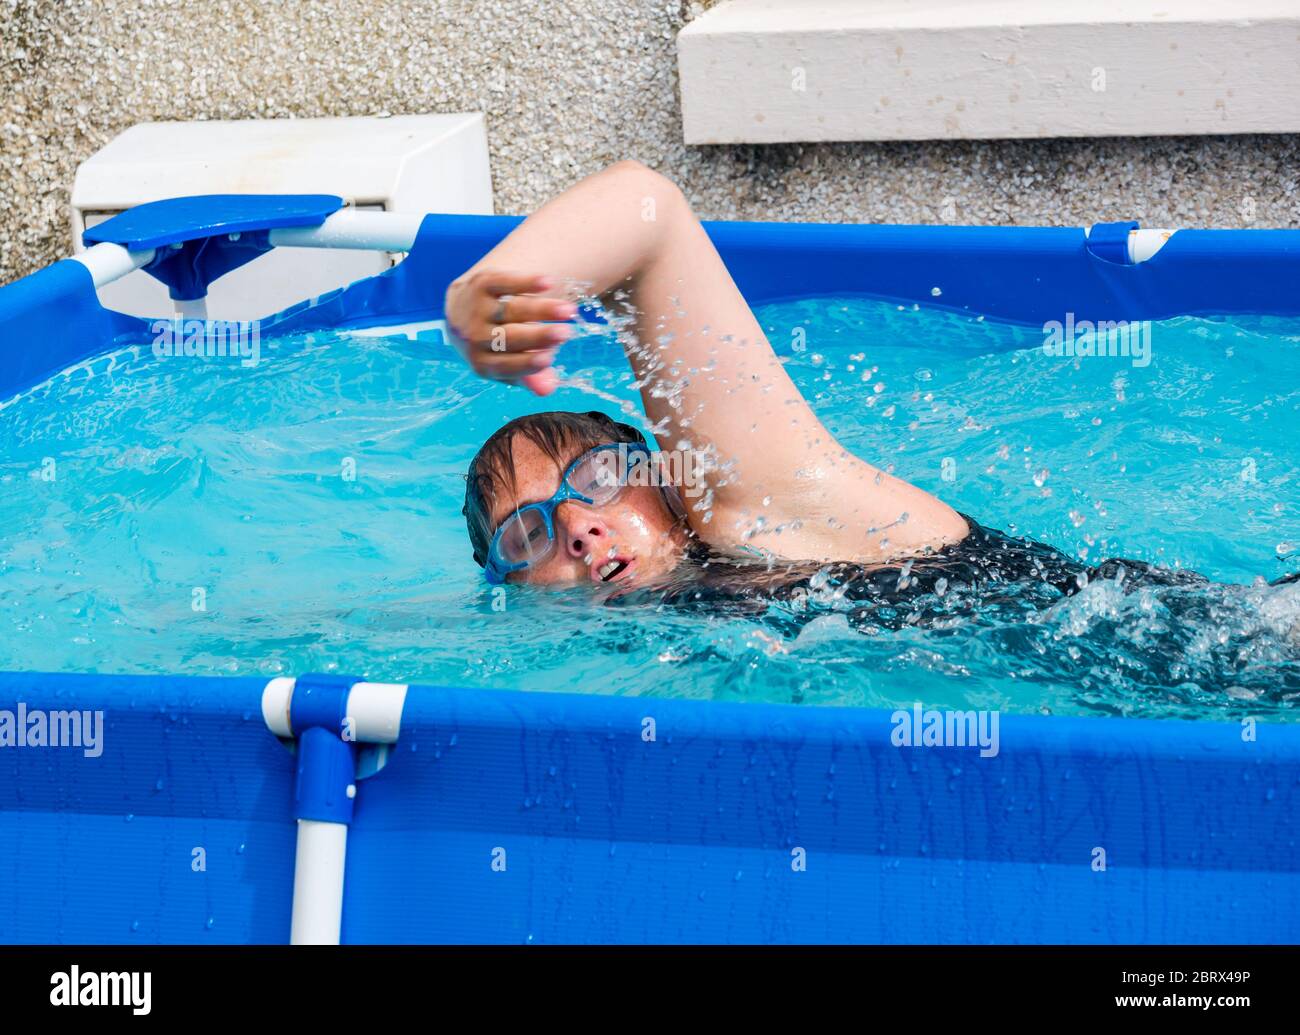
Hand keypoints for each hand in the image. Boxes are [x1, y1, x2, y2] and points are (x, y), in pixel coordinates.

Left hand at [443, 270, 576, 395]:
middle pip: (510, 337)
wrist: (461, 312)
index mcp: (483, 363)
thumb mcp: (509, 364)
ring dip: (542, 309)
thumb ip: (530, 376)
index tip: (549, 358)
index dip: (526, 362)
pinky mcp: (480, 284)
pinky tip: (548, 283)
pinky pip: (503, 282)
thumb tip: (549, 389)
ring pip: (512, 310)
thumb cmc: (496, 345)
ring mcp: (476, 309)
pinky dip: (526, 282)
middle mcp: (475, 337)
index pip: (505, 365)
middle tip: (566, 334)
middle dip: (539, 336)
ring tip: (569, 310)